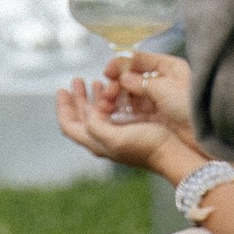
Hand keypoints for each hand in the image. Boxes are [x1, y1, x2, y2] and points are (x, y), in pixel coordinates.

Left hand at [53, 71, 190, 171]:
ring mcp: (116, 134)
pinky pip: (113, 111)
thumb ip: (96, 125)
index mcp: (96, 142)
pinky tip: (113, 90)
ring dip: (93, 96)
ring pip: (97, 113)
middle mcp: (103, 139)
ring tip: (93, 81)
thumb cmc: (145, 146)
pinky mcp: (129, 129)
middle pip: (82, 117)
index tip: (62, 88)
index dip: (63, 107)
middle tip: (77, 80)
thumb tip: (90, 111)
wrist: (171, 153)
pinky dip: (109, 98)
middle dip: (77, 97)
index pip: (69, 125)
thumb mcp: (115, 138)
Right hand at [108, 51, 193, 132]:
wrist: (203, 134)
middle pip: (134, 77)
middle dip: (118, 83)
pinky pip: (136, 108)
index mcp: (170, 67)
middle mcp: (164, 80)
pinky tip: (115, 111)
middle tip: (108, 92)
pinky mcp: (157, 114)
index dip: (122, 64)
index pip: (140, 59)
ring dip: (119, 96)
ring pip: (133, 93)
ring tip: (107, 102)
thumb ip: (140, 82)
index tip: (108, 72)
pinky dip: (125, 108)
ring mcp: (160, 98)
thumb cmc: (190, 106)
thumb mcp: (164, 89)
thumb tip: (123, 78)